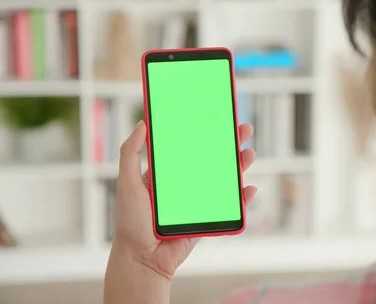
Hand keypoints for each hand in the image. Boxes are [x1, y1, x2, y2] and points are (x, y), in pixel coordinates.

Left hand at [112, 120, 256, 279]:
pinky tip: (249, 189)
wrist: (142, 260)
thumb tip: (144, 123)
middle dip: (230, 144)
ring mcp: (198, 202)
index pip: (190, 146)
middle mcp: (185, 185)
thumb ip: (131, 153)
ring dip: (239, 167)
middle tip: (243, 129)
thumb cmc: (130, 222)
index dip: (204, 131)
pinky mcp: (207, 220)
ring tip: (249, 154)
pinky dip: (242, 200)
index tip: (217, 116)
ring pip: (224, 180)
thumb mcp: (126, 183)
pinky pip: (229, 207)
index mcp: (167, 173)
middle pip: (212, 159)